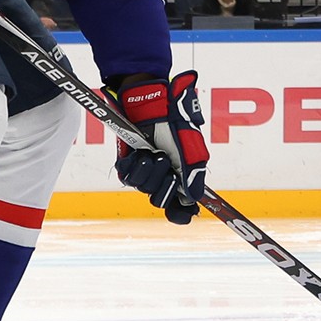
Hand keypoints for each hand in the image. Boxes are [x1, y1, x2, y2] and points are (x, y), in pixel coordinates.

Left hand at [108, 72, 207, 223]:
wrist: (152, 105)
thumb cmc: (174, 123)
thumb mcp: (190, 148)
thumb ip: (193, 174)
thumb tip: (194, 199)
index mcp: (180, 175)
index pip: (179, 206)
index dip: (181, 213)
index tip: (186, 215)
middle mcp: (161, 177)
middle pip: (160, 201)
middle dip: (163, 185)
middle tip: (167, 164)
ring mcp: (144, 171)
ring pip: (144, 189)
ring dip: (150, 172)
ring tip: (153, 153)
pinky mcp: (127, 164)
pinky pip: (128, 178)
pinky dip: (135, 166)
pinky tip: (140, 154)